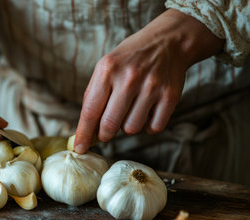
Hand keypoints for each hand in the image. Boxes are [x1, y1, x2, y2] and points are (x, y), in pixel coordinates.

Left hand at [74, 9, 222, 153]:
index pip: (90, 111)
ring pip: (131, 129)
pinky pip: (154, 128)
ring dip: (128, 126)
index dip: (84, 134)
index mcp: (108, 70)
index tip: (79, 148)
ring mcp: (151, 87)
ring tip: (131, 110)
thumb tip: (84, 131)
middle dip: (105, 134)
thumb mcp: (106, 67)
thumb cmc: (130, 59)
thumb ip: (94, 97)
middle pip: (110, 125)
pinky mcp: (170, 96)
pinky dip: (148, 126)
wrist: (168, 41)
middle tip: (106, 131)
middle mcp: (129, 78)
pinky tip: (147, 111)